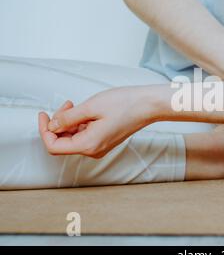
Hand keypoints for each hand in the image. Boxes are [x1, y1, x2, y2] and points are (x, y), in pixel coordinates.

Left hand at [38, 86, 152, 158]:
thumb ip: (67, 118)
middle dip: (58, 123)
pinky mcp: (105, 140)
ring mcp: (100, 146)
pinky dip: (80, 124)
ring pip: (74, 138)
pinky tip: (86, 111)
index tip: (43, 114)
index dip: (44, 130)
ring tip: (76, 105)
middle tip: (67, 104)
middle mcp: (94, 150)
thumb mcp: (90, 107)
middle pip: (63, 142)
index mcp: (89, 145)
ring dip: (69, 122)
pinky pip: (85, 135)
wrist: (148, 105)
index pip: (54, 146)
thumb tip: (51, 126)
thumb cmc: (124, 104)